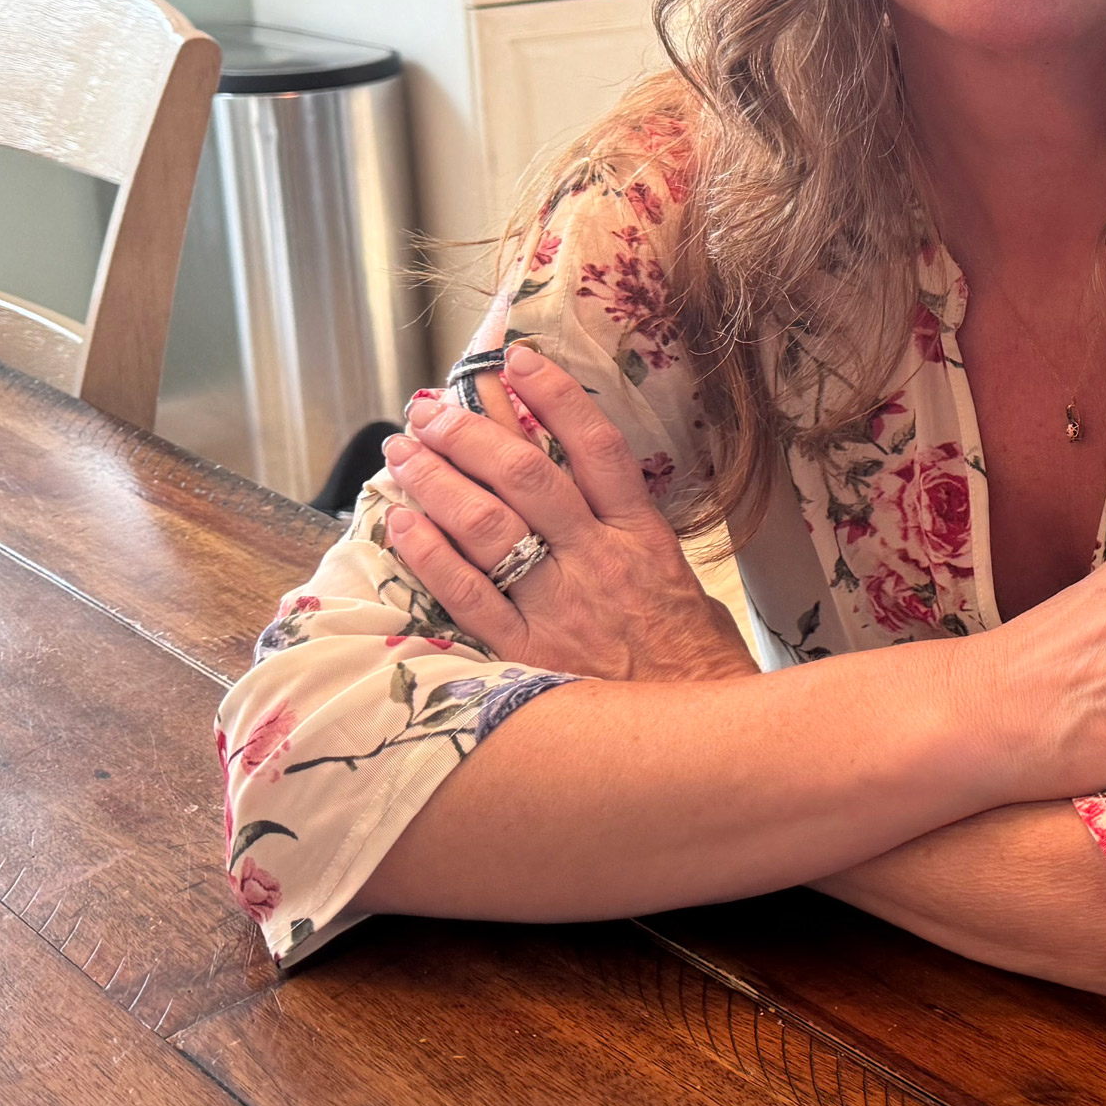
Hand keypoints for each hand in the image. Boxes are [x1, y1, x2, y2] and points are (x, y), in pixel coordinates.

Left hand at [378, 344, 758, 682]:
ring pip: (489, 527)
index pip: (596, 448)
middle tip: (429, 408)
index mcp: (641, 539)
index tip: (516, 361)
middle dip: (471, 433)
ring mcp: (560, 608)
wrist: (703, 744)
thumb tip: (601, 507)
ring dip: (439, 482)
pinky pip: (469, 597)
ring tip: (402, 451)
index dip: (554, 398)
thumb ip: (637, 546)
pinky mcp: (529, 656)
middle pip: (527, 477)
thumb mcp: (685, 588)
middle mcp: (598, 563)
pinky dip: (432, 556)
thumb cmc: (699, 669)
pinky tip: (403, 523)